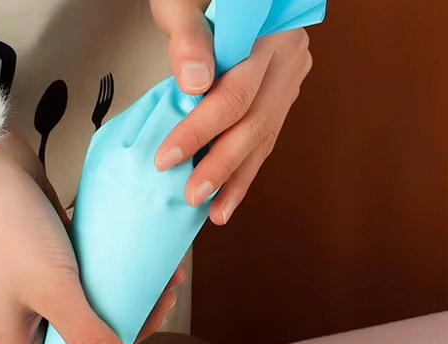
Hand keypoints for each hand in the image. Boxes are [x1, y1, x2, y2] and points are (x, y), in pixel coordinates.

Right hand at [0, 131, 185, 343]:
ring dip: (128, 293)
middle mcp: (29, 314)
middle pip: (84, 339)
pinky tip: (144, 254)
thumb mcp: (52, 290)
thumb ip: (86, 337)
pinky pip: (90, 271)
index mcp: (19, 337)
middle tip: (162, 302)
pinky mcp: (52, 251)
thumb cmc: (12, 233)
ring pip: (92, 302)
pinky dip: (116, 267)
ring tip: (165, 275)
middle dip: (127, 326)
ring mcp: (40, 281)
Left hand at [151, 0, 312, 223]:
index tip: (167, 158)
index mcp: (268, 35)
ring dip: (236, 178)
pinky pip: (265, 138)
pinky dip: (244, 171)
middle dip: (220, 165)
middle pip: (254, 121)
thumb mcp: (182, 5)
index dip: (200, 130)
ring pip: (264, 136)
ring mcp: (287, 78)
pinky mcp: (280, 96)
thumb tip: (195, 83)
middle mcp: (286, 57)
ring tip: (214, 211)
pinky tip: (227, 198)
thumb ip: (188, 38)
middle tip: (191, 195)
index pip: (235, 92)